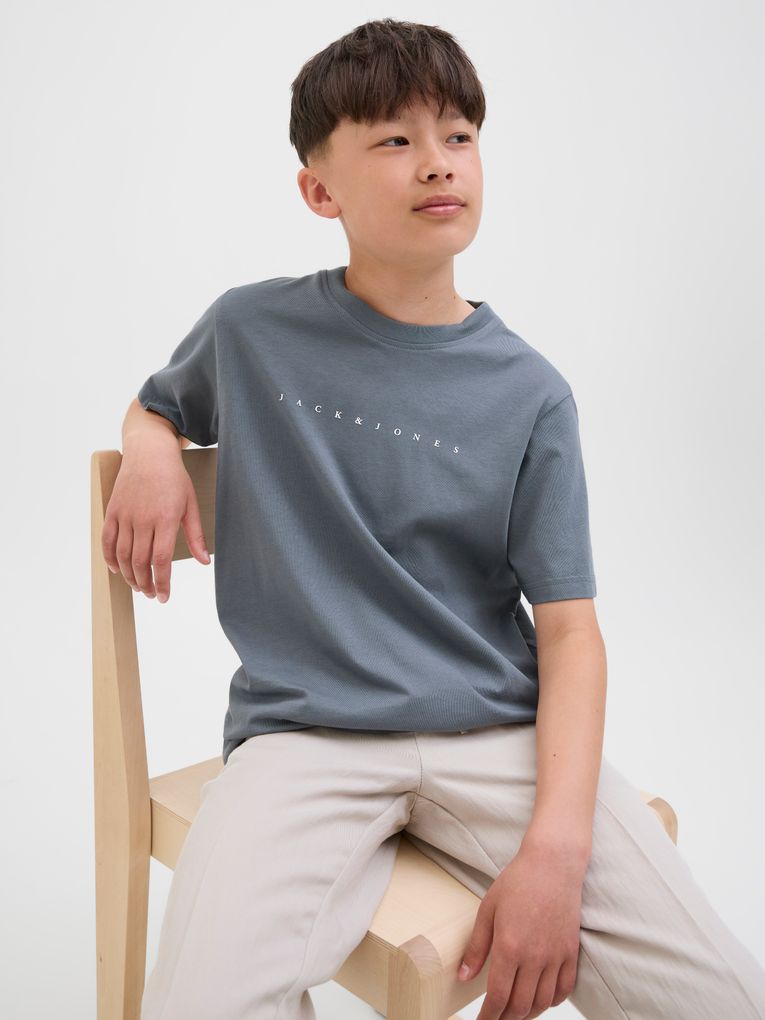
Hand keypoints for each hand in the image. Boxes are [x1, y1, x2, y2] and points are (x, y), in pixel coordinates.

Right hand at [101, 442, 210, 602]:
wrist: (149, 453)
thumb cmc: (174, 479)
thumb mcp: (190, 504)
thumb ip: (196, 535)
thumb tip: (204, 562)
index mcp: (165, 518)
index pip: (161, 560)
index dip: (162, 583)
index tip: (164, 597)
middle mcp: (143, 518)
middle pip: (140, 562)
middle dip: (145, 583)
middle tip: (151, 594)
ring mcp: (125, 514)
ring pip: (123, 555)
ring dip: (129, 575)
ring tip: (138, 585)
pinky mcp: (112, 510)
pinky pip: (107, 540)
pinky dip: (110, 558)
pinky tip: (117, 569)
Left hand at [457, 840, 585, 1018]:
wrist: (553, 864)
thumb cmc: (518, 881)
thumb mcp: (488, 909)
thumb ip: (477, 946)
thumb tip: (464, 976)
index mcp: (510, 946)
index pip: (498, 997)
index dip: (489, 1016)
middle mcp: (535, 956)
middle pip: (521, 1006)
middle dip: (506, 1019)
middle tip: (496, 1018)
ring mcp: (556, 955)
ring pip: (542, 1002)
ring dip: (528, 1014)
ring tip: (515, 1013)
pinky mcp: (571, 951)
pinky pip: (564, 988)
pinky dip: (552, 1001)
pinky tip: (541, 999)